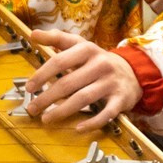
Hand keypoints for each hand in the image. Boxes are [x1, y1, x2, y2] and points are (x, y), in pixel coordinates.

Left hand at [22, 29, 143, 125]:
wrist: (133, 72)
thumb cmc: (97, 61)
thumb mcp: (80, 45)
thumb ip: (57, 39)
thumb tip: (33, 34)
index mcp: (87, 49)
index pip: (60, 61)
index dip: (42, 74)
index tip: (29, 87)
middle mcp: (100, 64)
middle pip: (68, 82)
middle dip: (47, 97)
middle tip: (32, 108)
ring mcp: (111, 82)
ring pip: (83, 98)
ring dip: (62, 111)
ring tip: (46, 119)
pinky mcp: (121, 99)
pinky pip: (106, 113)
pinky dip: (92, 122)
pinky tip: (78, 128)